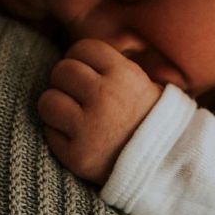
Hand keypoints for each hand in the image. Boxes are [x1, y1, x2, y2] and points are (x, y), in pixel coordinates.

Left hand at [38, 39, 162, 183]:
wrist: (166, 166)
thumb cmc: (152, 120)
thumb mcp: (145, 83)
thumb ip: (115, 66)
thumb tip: (85, 53)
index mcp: (124, 75)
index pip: (83, 49)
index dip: (80, 58)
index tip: (84, 71)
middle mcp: (105, 97)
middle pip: (62, 70)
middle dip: (65, 81)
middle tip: (75, 94)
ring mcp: (90, 127)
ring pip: (48, 101)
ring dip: (56, 106)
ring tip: (71, 115)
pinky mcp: (77, 155)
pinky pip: (49, 133)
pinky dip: (58, 135)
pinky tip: (76, 138)